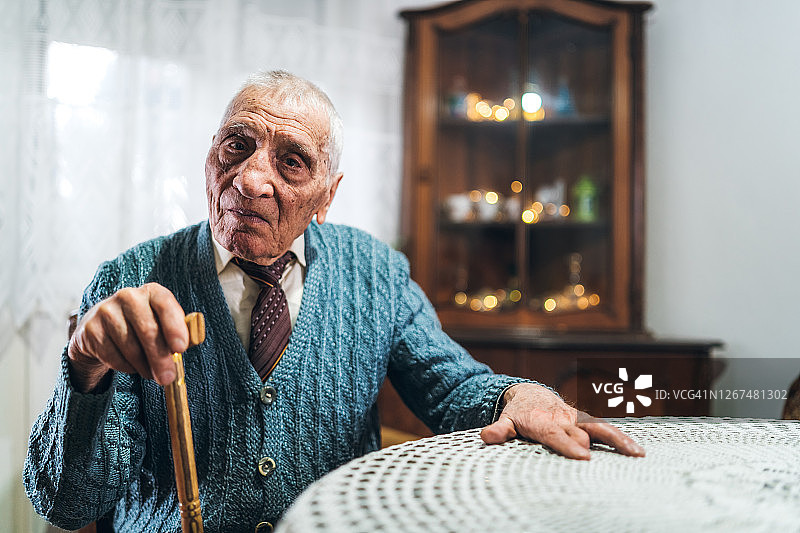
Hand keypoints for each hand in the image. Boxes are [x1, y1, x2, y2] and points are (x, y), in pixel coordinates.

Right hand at [68, 283, 188, 392]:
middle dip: (160, 358)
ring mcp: (106, 311)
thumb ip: (177, 333)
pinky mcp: (90, 329)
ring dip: (144, 367)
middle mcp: (128, 296)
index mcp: (152, 292)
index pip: (165, 304)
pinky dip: (126, 367)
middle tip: (168, 378)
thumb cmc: (142, 328)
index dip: (174, 327)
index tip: (181, 349)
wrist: (102, 329)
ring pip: (131, 347)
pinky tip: (131, 365)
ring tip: (151, 373)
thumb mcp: (162, 324)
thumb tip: (185, 348)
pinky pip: (113, 356)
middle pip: (148, 330)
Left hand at [480, 383, 644, 459]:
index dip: (569, 444)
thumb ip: (499, 430)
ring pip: (599, 428)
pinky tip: (638, 451)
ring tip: (634, 453)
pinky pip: (605, 428)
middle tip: (604, 466)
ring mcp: (577, 419)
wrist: (530, 393)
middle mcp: (563, 419)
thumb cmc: (518, 413)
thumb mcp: (505, 420)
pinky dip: (621, 438)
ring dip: (617, 440)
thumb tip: (486, 436)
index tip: (583, 456)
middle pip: (579, 434)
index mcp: (542, 421)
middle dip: (589, 447)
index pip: (556, 434)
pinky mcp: (586, 420)